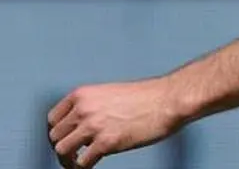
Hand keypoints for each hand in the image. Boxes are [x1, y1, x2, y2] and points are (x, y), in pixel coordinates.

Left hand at [47, 78, 183, 167]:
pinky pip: (82, 162)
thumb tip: (82, 127)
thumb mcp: (111, 93)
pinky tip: (91, 165)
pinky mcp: (106, 142)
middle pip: (55, 136)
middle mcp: (84, 109)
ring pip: (62, 150)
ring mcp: (93, 126)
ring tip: (79, 163)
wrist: (169, 100)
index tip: (66, 139)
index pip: (53, 118)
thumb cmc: (148, 97)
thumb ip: (93, 106)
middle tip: (74, 154)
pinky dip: (83, 167)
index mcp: (83, 94)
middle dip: (63, 146)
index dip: (59, 132)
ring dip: (69, 160)